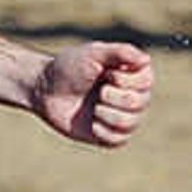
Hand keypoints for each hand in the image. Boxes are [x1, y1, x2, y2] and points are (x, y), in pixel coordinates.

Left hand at [31, 41, 154, 146]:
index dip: (125, 80)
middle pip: (140, 102)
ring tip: (94, 107)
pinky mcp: (109, 135)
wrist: (45, 90)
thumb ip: (120, 52)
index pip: (147, 81)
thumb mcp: (93, 53)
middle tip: (98, 91)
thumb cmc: (69, 68)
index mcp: (131, 75)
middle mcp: (131, 95)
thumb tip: (146, 60)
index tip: (106, 73)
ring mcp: (121, 116)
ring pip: (131, 123)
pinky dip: (103, 130)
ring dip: (108, 114)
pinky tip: (91, 122)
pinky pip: (119, 139)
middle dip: (114, 97)